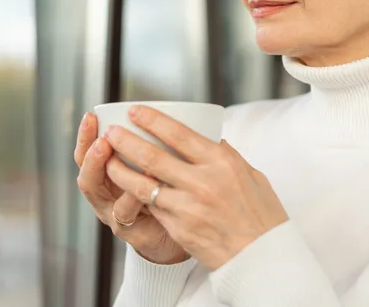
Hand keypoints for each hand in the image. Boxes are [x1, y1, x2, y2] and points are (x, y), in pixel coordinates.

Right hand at [74, 112, 186, 264]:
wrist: (181, 235)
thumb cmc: (167, 196)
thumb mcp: (156, 167)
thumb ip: (153, 146)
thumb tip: (163, 112)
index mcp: (107, 177)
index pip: (87, 153)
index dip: (85, 136)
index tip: (91, 116)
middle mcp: (105, 196)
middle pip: (86, 175)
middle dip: (90, 155)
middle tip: (101, 140)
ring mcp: (114, 215)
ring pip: (99, 194)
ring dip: (105, 172)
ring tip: (110, 153)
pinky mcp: (131, 232)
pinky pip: (126, 213)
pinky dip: (133, 197)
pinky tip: (146, 182)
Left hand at [104, 105, 288, 270]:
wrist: (262, 258)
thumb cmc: (261, 215)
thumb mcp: (251, 175)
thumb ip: (226, 155)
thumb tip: (209, 138)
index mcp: (221, 162)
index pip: (178, 133)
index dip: (151, 120)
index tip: (134, 111)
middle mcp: (203, 182)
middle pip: (152, 156)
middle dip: (126, 140)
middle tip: (111, 131)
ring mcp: (188, 207)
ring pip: (142, 184)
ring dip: (119, 170)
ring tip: (106, 159)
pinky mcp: (179, 228)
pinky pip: (151, 206)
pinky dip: (135, 195)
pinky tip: (124, 187)